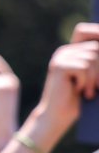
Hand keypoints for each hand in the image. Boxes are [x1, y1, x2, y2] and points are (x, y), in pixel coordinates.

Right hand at [33, 22, 98, 136]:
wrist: (57, 114)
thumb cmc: (78, 99)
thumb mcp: (91, 78)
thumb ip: (95, 65)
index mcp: (72, 51)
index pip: (90, 38)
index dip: (97, 44)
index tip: (97, 75)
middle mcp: (65, 51)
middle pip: (95, 48)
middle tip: (96, 86)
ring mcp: (60, 58)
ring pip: (91, 59)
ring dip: (94, 78)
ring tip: (88, 91)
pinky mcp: (59, 67)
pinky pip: (83, 68)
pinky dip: (85, 82)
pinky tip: (78, 90)